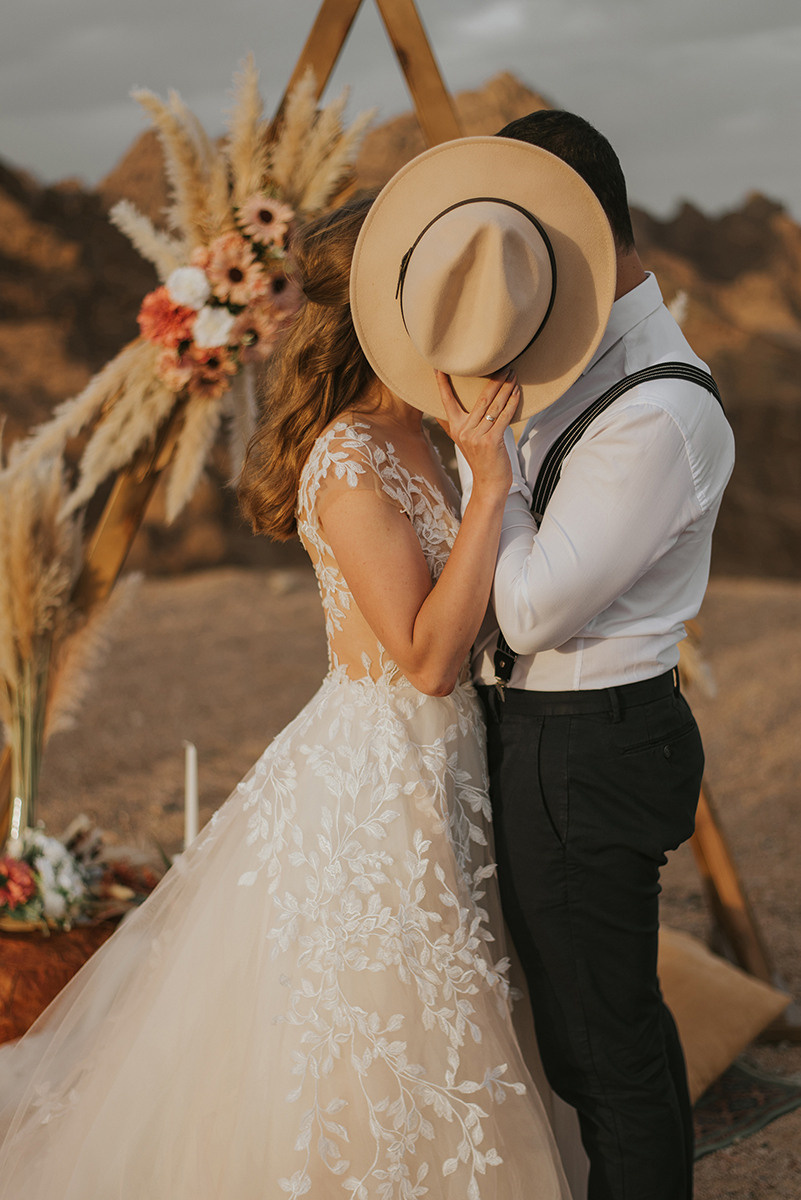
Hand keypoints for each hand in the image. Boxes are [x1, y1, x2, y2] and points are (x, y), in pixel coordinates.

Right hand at [435, 369, 520, 498]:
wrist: (489, 485)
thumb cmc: (482, 462)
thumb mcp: (466, 443)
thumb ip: (460, 426)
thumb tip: (450, 412)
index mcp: (456, 428)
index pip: (447, 402)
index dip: (443, 384)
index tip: (440, 367)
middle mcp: (463, 431)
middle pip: (480, 398)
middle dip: (493, 379)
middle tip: (503, 363)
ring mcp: (476, 437)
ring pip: (493, 406)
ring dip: (505, 388)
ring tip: (513, 374)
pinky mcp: (491, 442)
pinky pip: (503, 417)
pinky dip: (511, 403)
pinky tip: (517, 392)